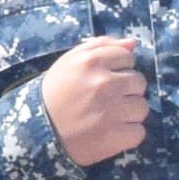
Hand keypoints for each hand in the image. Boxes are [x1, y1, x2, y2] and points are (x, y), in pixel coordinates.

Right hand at [43, 34, 151, 167]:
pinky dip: (127, 135)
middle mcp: (104, 83)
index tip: (104, 80)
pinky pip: (139, 132)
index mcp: (91, 61)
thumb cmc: (55, 93)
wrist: (36, 133)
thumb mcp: (70, 62)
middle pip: (139, 82)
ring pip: (142, 107)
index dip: (118, 69)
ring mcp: (113, 110)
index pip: (128, 57)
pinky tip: (109, 133)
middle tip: (105, 101)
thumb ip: (100, 46)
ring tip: (107, 118)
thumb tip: (132, 44)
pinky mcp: (117, 135)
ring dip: (128, 114)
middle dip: (125, 91)